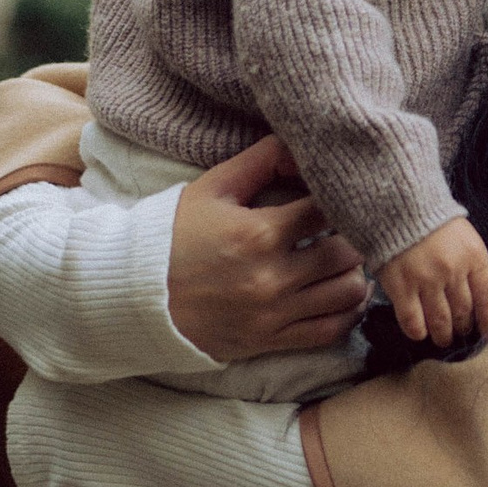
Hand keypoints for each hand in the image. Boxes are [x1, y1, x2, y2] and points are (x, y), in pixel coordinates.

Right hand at [166, 133, 369, 364]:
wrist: (134, 295)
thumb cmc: (174, 235)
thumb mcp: (213, 187)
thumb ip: (262, 160)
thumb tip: (303, 144)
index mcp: (259, 233)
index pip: (329, 210)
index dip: (341, 198)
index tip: (341, 194)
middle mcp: (271, 277)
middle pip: (347, 252)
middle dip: (353, 234)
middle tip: (348, 226)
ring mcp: (272, 314)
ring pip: (347, 293)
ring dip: (354, 273)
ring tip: (344, 259)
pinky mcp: (269, 341)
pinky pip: (330, 332)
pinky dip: (346, 312)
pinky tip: (341, 294)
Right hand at [373, 216, 487, 350]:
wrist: (400, 207)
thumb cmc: (438, 227)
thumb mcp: (468, 244)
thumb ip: (481, 276)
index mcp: (473, 256)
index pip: (487, 297)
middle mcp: (452, 270)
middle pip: (463, 312)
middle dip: (464, 326)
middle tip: (460, 330)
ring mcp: (425, 279)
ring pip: (440, 321)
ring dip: (444, 335)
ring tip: (443, 337)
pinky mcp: (400, 286)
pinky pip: (412, 321)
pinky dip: (418, 331)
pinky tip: (421, 331)